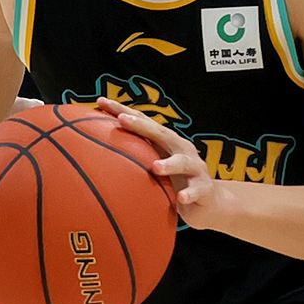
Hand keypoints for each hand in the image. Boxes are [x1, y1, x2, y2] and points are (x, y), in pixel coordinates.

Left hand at [92, 99, 225, 229]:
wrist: (209, 202)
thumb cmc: (175, 182)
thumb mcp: (154, 169)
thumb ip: (134, 160)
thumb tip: (94, 157)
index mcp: (165, 142)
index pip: (142, 122)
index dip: (122, 111)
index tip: (100, 102)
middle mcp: (180, 149)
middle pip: (161, 133)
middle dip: (141, 125)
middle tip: (121, 120)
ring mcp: (195, 167)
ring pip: (182, 162)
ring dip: (169, 164)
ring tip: (155, 167)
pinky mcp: (204, 187)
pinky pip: (196, 190)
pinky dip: (188, 194)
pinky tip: (180, 198)